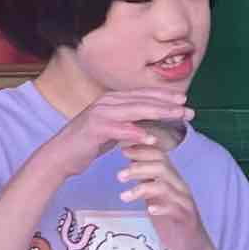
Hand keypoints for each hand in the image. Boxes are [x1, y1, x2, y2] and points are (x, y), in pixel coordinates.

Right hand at [43, 89, 192, 178]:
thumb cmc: (87, 142)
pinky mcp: (95, 129)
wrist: (60, 155)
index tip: (184, 100)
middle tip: (188, 109)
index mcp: (113, 99)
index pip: (143, 95)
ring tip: (177, 117)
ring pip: (135, 110)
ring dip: (159, 113)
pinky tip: (151, 139)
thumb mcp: (112, 128)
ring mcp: (100, 113)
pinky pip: (119, 130)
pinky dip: (136, 134)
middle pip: (143, 100)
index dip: (164, 96)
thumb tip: (151, 120)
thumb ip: (130, 121)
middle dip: (168, 104)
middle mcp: (108, 102)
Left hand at [117, 139, 213, 249]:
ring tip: (124, 196)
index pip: (160, 156)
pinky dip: (161, 207)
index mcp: (172, 180)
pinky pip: (175, 209)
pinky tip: (149, 209)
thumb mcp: (157, 199)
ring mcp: (184, 202)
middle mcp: (180, 187)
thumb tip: (132, 166)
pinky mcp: (186, 218)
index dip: (142, 151)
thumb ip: (147, 183)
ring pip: (165, 186)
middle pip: (162, 167)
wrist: (193, 247)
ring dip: (142, 188)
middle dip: (139, 167)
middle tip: (119, 175)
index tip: (123, 150)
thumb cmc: (172, 222)